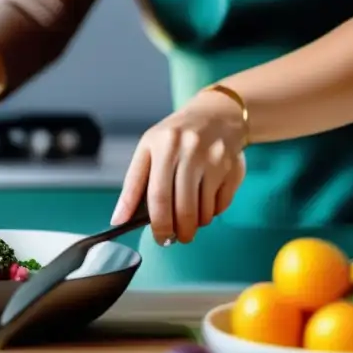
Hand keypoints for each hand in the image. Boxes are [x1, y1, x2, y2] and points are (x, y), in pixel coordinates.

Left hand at [111, 90, 246, 243]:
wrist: (218, 113)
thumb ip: (133, 185)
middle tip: (174, 239)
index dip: (156, 223)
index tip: (157, 238)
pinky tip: (205, 203)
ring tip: (189, 219)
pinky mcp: (233, 168)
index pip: (157, 194)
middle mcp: (190, 150)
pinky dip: (212, 213)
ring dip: (195, 224)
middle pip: (182, 208)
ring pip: (204, 210)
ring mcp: (214, 159)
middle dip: (178, 231)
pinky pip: (221, 205)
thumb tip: (118, 219)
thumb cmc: (176, 136)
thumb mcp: (148, 150)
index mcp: (163, 145)